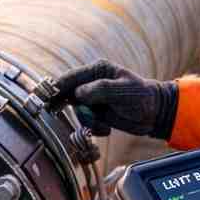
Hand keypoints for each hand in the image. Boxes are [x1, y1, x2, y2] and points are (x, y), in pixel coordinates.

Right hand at [51, 61, 177, 137]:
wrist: (155, 114)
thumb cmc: (141, 97)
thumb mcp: (121, 90)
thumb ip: (99, 90)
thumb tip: (78, 94)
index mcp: (97, 71)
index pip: (70, 78)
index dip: (56, 88)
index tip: (45, 98)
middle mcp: (92, 84)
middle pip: (69, 95)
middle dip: (70, 108)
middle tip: (58, 113)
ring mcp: (94, 99)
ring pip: (78, 112)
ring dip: (88, 122)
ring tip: (105, 125)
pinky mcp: (97, 114)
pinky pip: (86, 122)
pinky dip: (94, 128)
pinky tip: (108, 128)